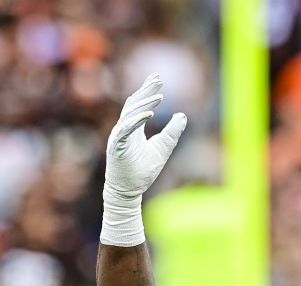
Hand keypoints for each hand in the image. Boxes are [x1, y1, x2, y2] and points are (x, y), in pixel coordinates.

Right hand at [100, 74, 186, 245]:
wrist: (128, 192)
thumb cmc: (142, 172)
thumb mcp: (163, 149)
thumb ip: (172, 133)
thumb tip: (183, 116)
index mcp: (133, 128)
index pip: (140, 105)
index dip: (148, 91)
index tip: (157, 78)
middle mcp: (124, 129)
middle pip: (134, 104)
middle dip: (146, 90)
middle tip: (157, 78)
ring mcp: (118, 137)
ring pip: (130, 114)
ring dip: (144, 104)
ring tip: (159, 96)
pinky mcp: (117, 147)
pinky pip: (125, 130)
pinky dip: (136, 121)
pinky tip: (149, 114)